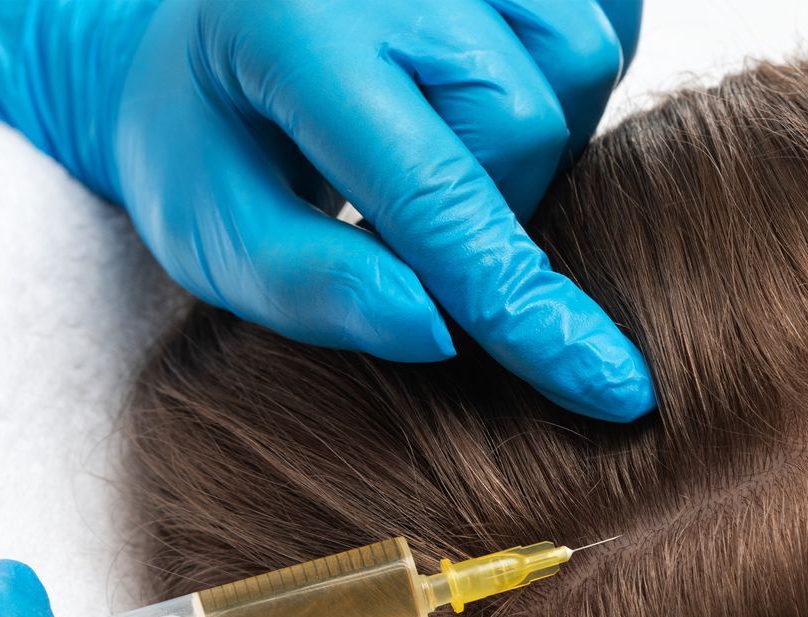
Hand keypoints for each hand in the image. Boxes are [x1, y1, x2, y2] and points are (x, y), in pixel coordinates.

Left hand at [0, 0, 655, 421]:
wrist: (199, 28)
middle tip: (401, 215)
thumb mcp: (207, 231)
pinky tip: (481, 98)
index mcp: (292, 31)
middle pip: (524, 121)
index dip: (521, 304)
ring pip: (581, 63)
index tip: (609, 389)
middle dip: (492, 204)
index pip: (434, 191)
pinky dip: (564, 79)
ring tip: (441, 145)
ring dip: (530, 141)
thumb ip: (309, 287)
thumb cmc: (204, 140)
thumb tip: (439, 334)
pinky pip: (605, 19)